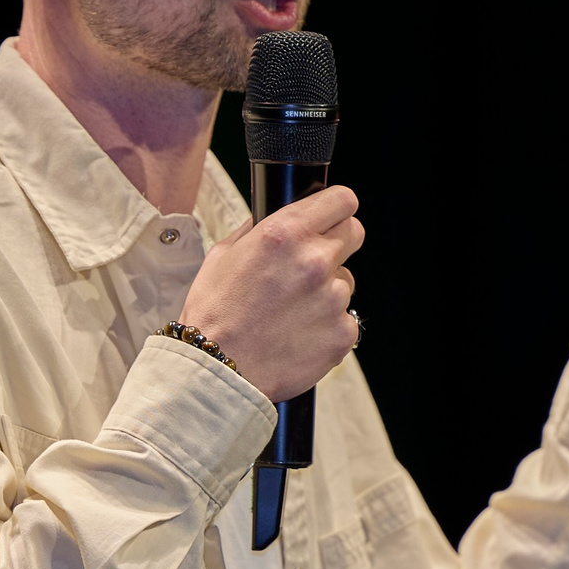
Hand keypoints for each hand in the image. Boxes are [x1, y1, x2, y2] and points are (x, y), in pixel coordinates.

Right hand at [179, 186, 364, 401]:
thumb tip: (276, 213)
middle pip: (354, 233)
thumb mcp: (224, 254)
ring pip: (346, 281)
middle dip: (336, 244)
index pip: (341, 199)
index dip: (336, 207)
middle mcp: (315, 260)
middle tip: (309, 267)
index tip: (332, 216)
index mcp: (286, 233)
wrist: (217, 369)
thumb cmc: (214, 312)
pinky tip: (298, 334)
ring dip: (327, 290)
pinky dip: (327, 325)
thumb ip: (257, 228)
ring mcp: (334, 298)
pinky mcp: (343, 332)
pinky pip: (345, 318)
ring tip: (291, 312)